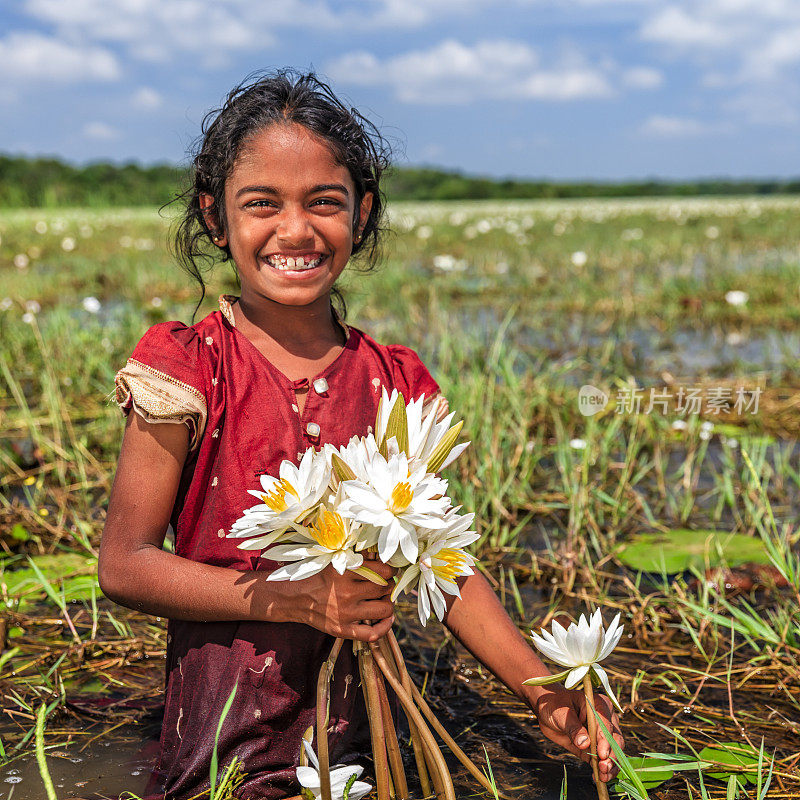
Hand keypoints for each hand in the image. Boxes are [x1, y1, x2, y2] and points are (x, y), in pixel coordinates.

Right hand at [282, 561, 396, 642]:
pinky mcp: (342, 629)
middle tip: (386, 585)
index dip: (391, 571)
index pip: (383, 571)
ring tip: (384, 600)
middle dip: (390, 586)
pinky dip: (384, 627)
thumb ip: (358, 560)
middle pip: (385, 588)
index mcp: (346, 572)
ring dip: (388, 604)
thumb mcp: (335, 562)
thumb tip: (382, 558)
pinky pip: (372, 634)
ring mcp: (346, 613)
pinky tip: (386, 619)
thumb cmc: (317, 576)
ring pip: (384, 609)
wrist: (295, 598)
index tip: (389, 572)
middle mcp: (347, 592)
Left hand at [530, 686, 623, 782]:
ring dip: (610, 765)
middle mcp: (605, 719)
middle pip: (615, 739)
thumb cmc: (554, 705)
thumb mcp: (561, 714)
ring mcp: (602, 735)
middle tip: (604, 767)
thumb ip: (573, 727)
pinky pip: (602, 760)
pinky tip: (599, 778)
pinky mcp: (595, 747)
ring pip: (613, 752)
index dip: (606, 740)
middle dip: (612, 755)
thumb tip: (584, 743)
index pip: (606, 725)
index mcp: (599, 705)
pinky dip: (602, 770)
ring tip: (603, 776)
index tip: (602, 754)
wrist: (547, 710)